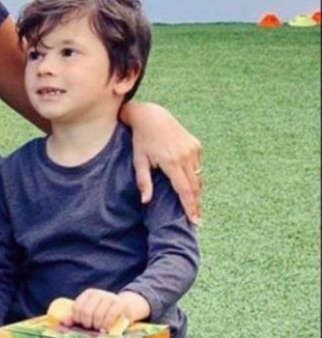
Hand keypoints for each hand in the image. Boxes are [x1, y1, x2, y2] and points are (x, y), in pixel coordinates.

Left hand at [71, 289, 149, 332]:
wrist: (127, 307)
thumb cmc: (105, 312)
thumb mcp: (91, 312)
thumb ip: (77, 316)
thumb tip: (64, 322)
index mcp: (88, 294)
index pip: (76, 307)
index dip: (78, 319)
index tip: (82, 324)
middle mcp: (98, 293)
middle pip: (86, 312)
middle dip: (87, 323)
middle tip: (91, 327)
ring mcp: (109, 297)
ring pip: (97, 315)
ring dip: (97, 325)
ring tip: (99, 329)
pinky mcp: (120, 303)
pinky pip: (110, 315)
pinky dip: (107, 324)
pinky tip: (106, 329)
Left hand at [126, 102, 202, 223]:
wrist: (152, 117)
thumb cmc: (141, 140)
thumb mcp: (139, 160)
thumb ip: (143, 181)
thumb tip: (145, 201)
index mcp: (171, 162)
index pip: (184, 190)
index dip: (190, 207)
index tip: (195, 221)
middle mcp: (186, 156)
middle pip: (195, 187)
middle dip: (197, 204)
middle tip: (198, 221)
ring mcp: (193, 150)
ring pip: (198, 177)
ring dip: (197, 192)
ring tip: (195, 207)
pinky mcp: (196, 145)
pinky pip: (197, 166)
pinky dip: (195, 176)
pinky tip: (191, 185)